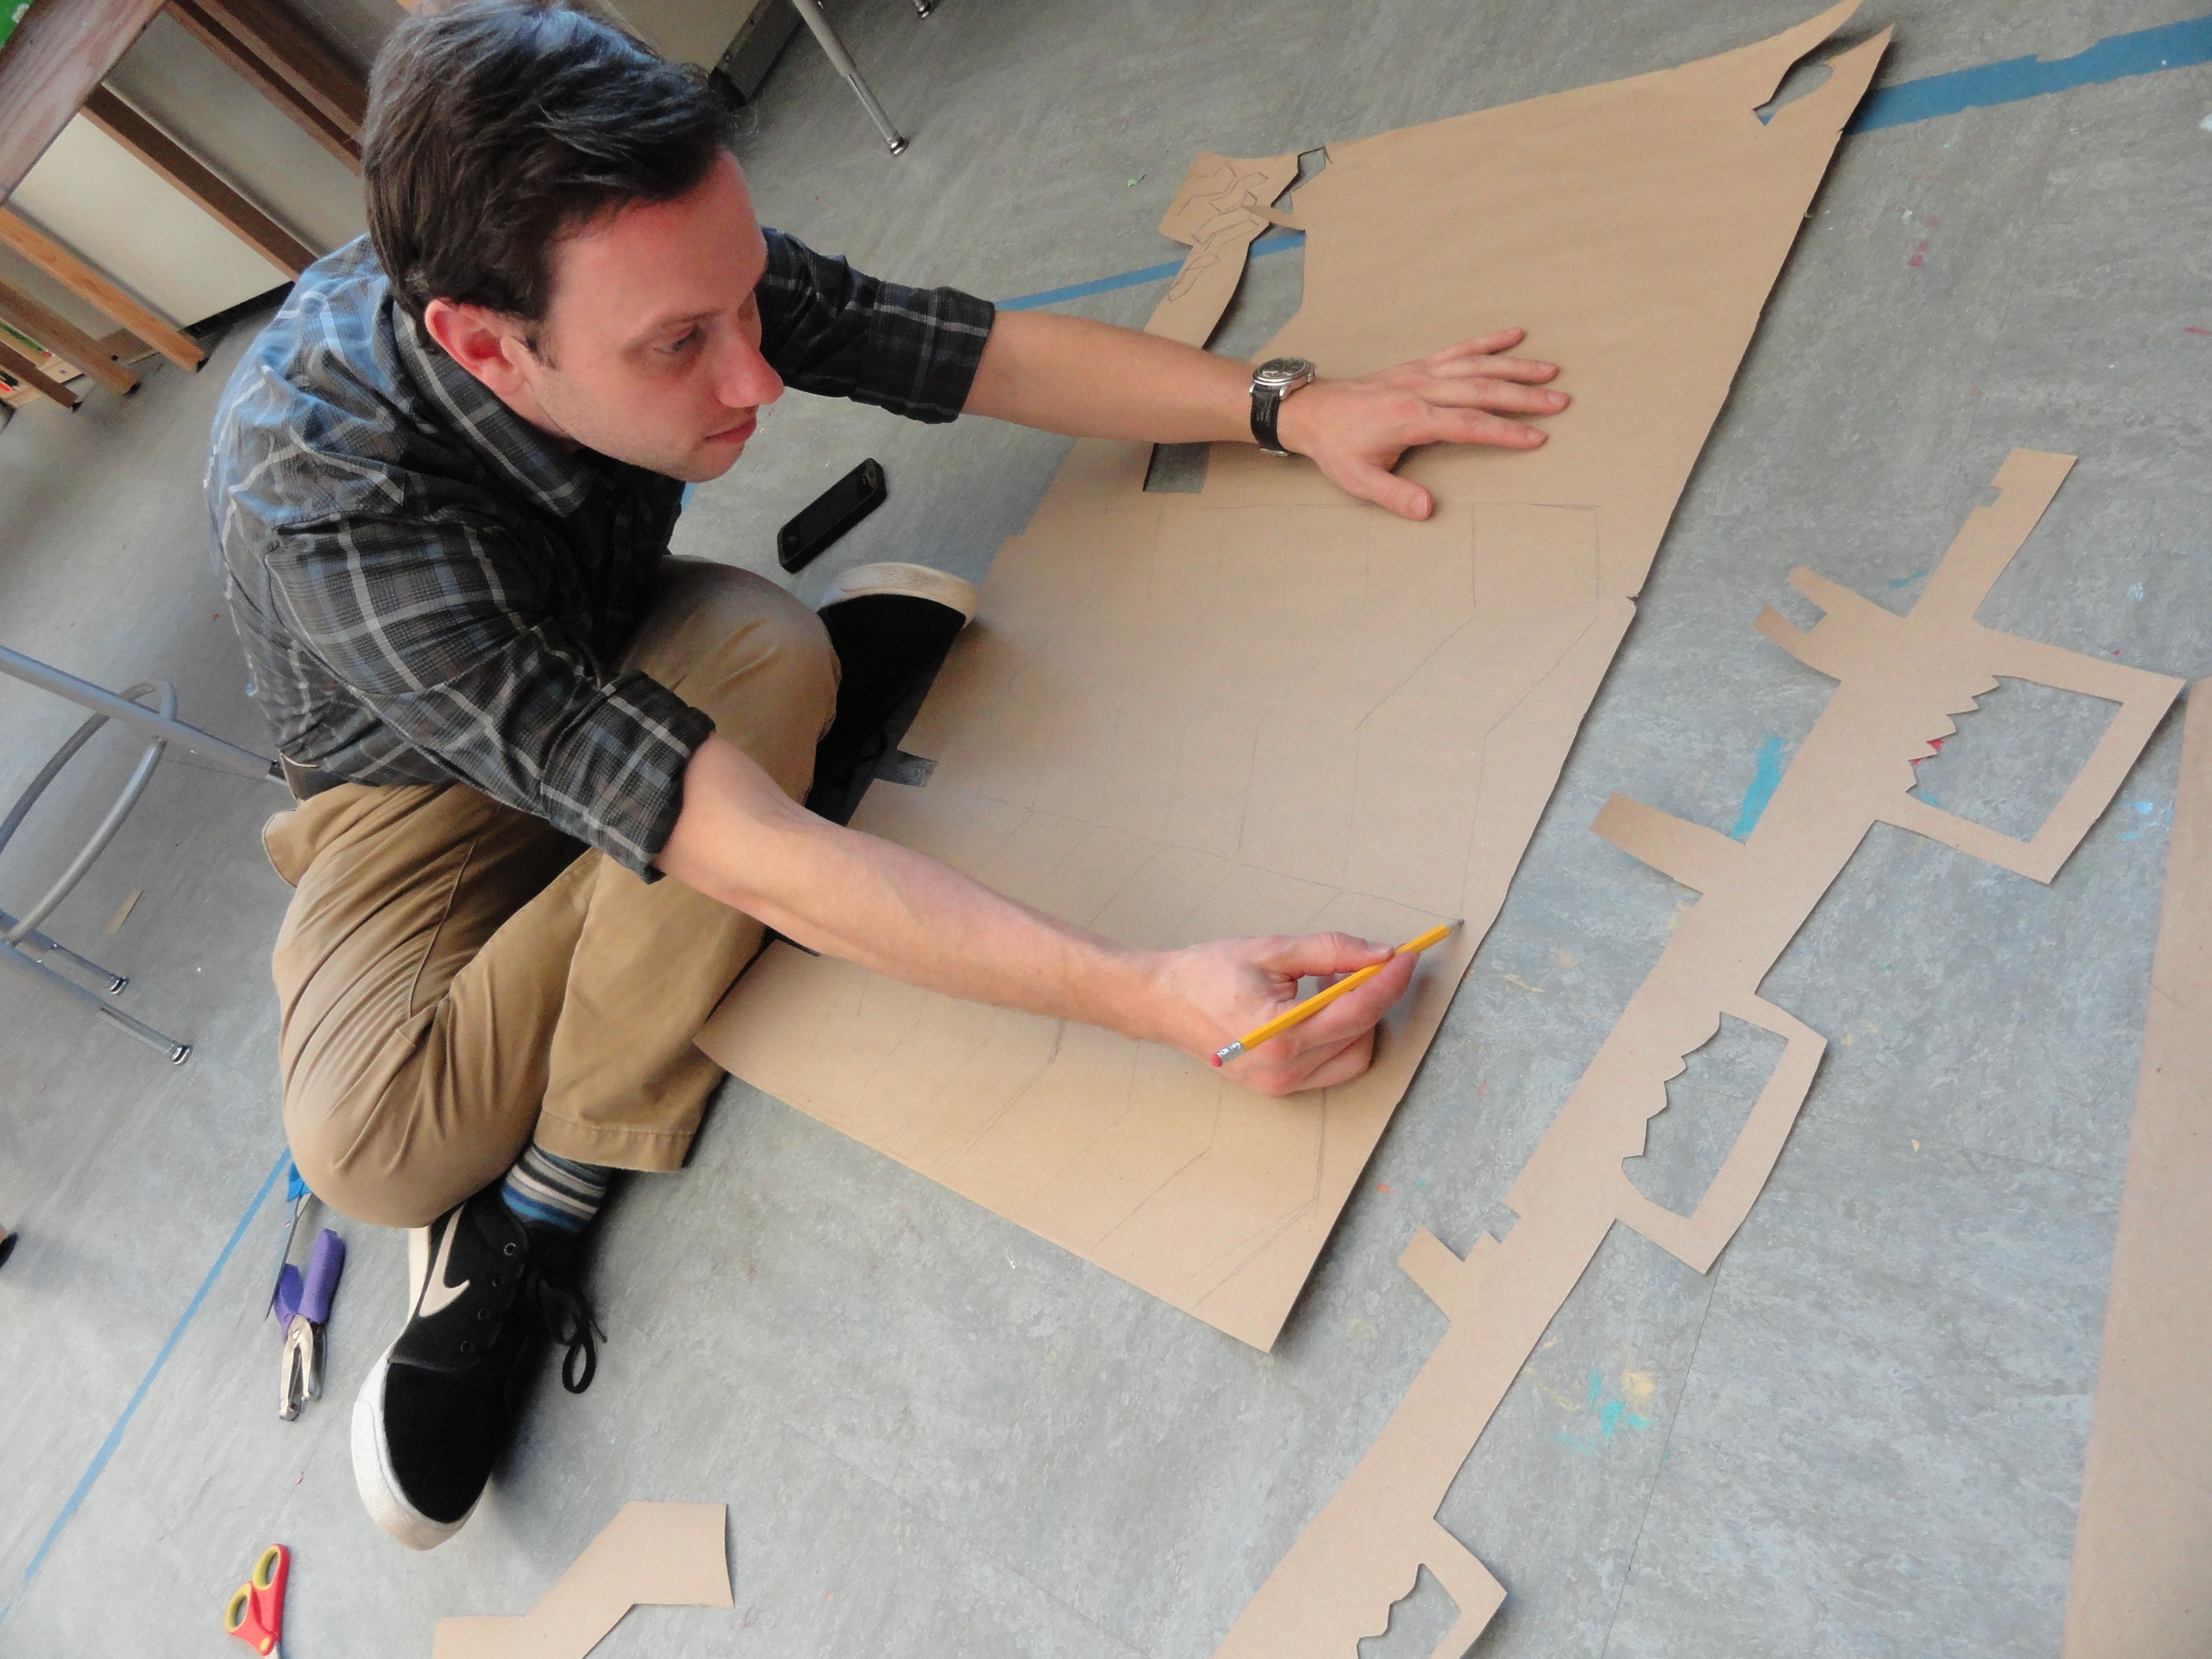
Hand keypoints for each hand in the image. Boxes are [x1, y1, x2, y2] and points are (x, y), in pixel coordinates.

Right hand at [1150, 932, 1419, 1096]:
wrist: (1162, 1002)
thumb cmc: (1208, 973)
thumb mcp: (1271, 951)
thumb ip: (1331, 951)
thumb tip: (1380, 954)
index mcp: (1280, 1034)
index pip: (1357, 1010)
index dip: (1389, 982)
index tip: (1406, 957)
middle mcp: (1283, 1069)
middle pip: (1361, 1035)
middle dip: (1376, 997)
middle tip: (1368, 963)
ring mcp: (1280, 1085)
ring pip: (1352, 1057)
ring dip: (1358, 1020)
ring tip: (1332, 984)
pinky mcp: (1277, 1088)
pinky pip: (1330, 1067)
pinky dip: (1339, 1037)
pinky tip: (1319, 1007)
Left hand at [1272, 328, 1567, 519]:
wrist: (1313, 412)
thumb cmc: (1337, 449)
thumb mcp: (1358, 481)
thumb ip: (1394, 496)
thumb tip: (1427, 510)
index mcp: (1409, 418)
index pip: (1467, 424)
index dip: (1503, 431)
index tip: (1535, 438)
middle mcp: (1419, 389)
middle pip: (1481, 389)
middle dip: (1523, 396)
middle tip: (1560, 401)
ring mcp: (1421, 372)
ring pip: (1476, 365)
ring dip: (1515, 366)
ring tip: (1551, 371)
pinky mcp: (1419, 365)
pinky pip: (1459, 348)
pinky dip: (1488, 340)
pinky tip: (1515, 334)